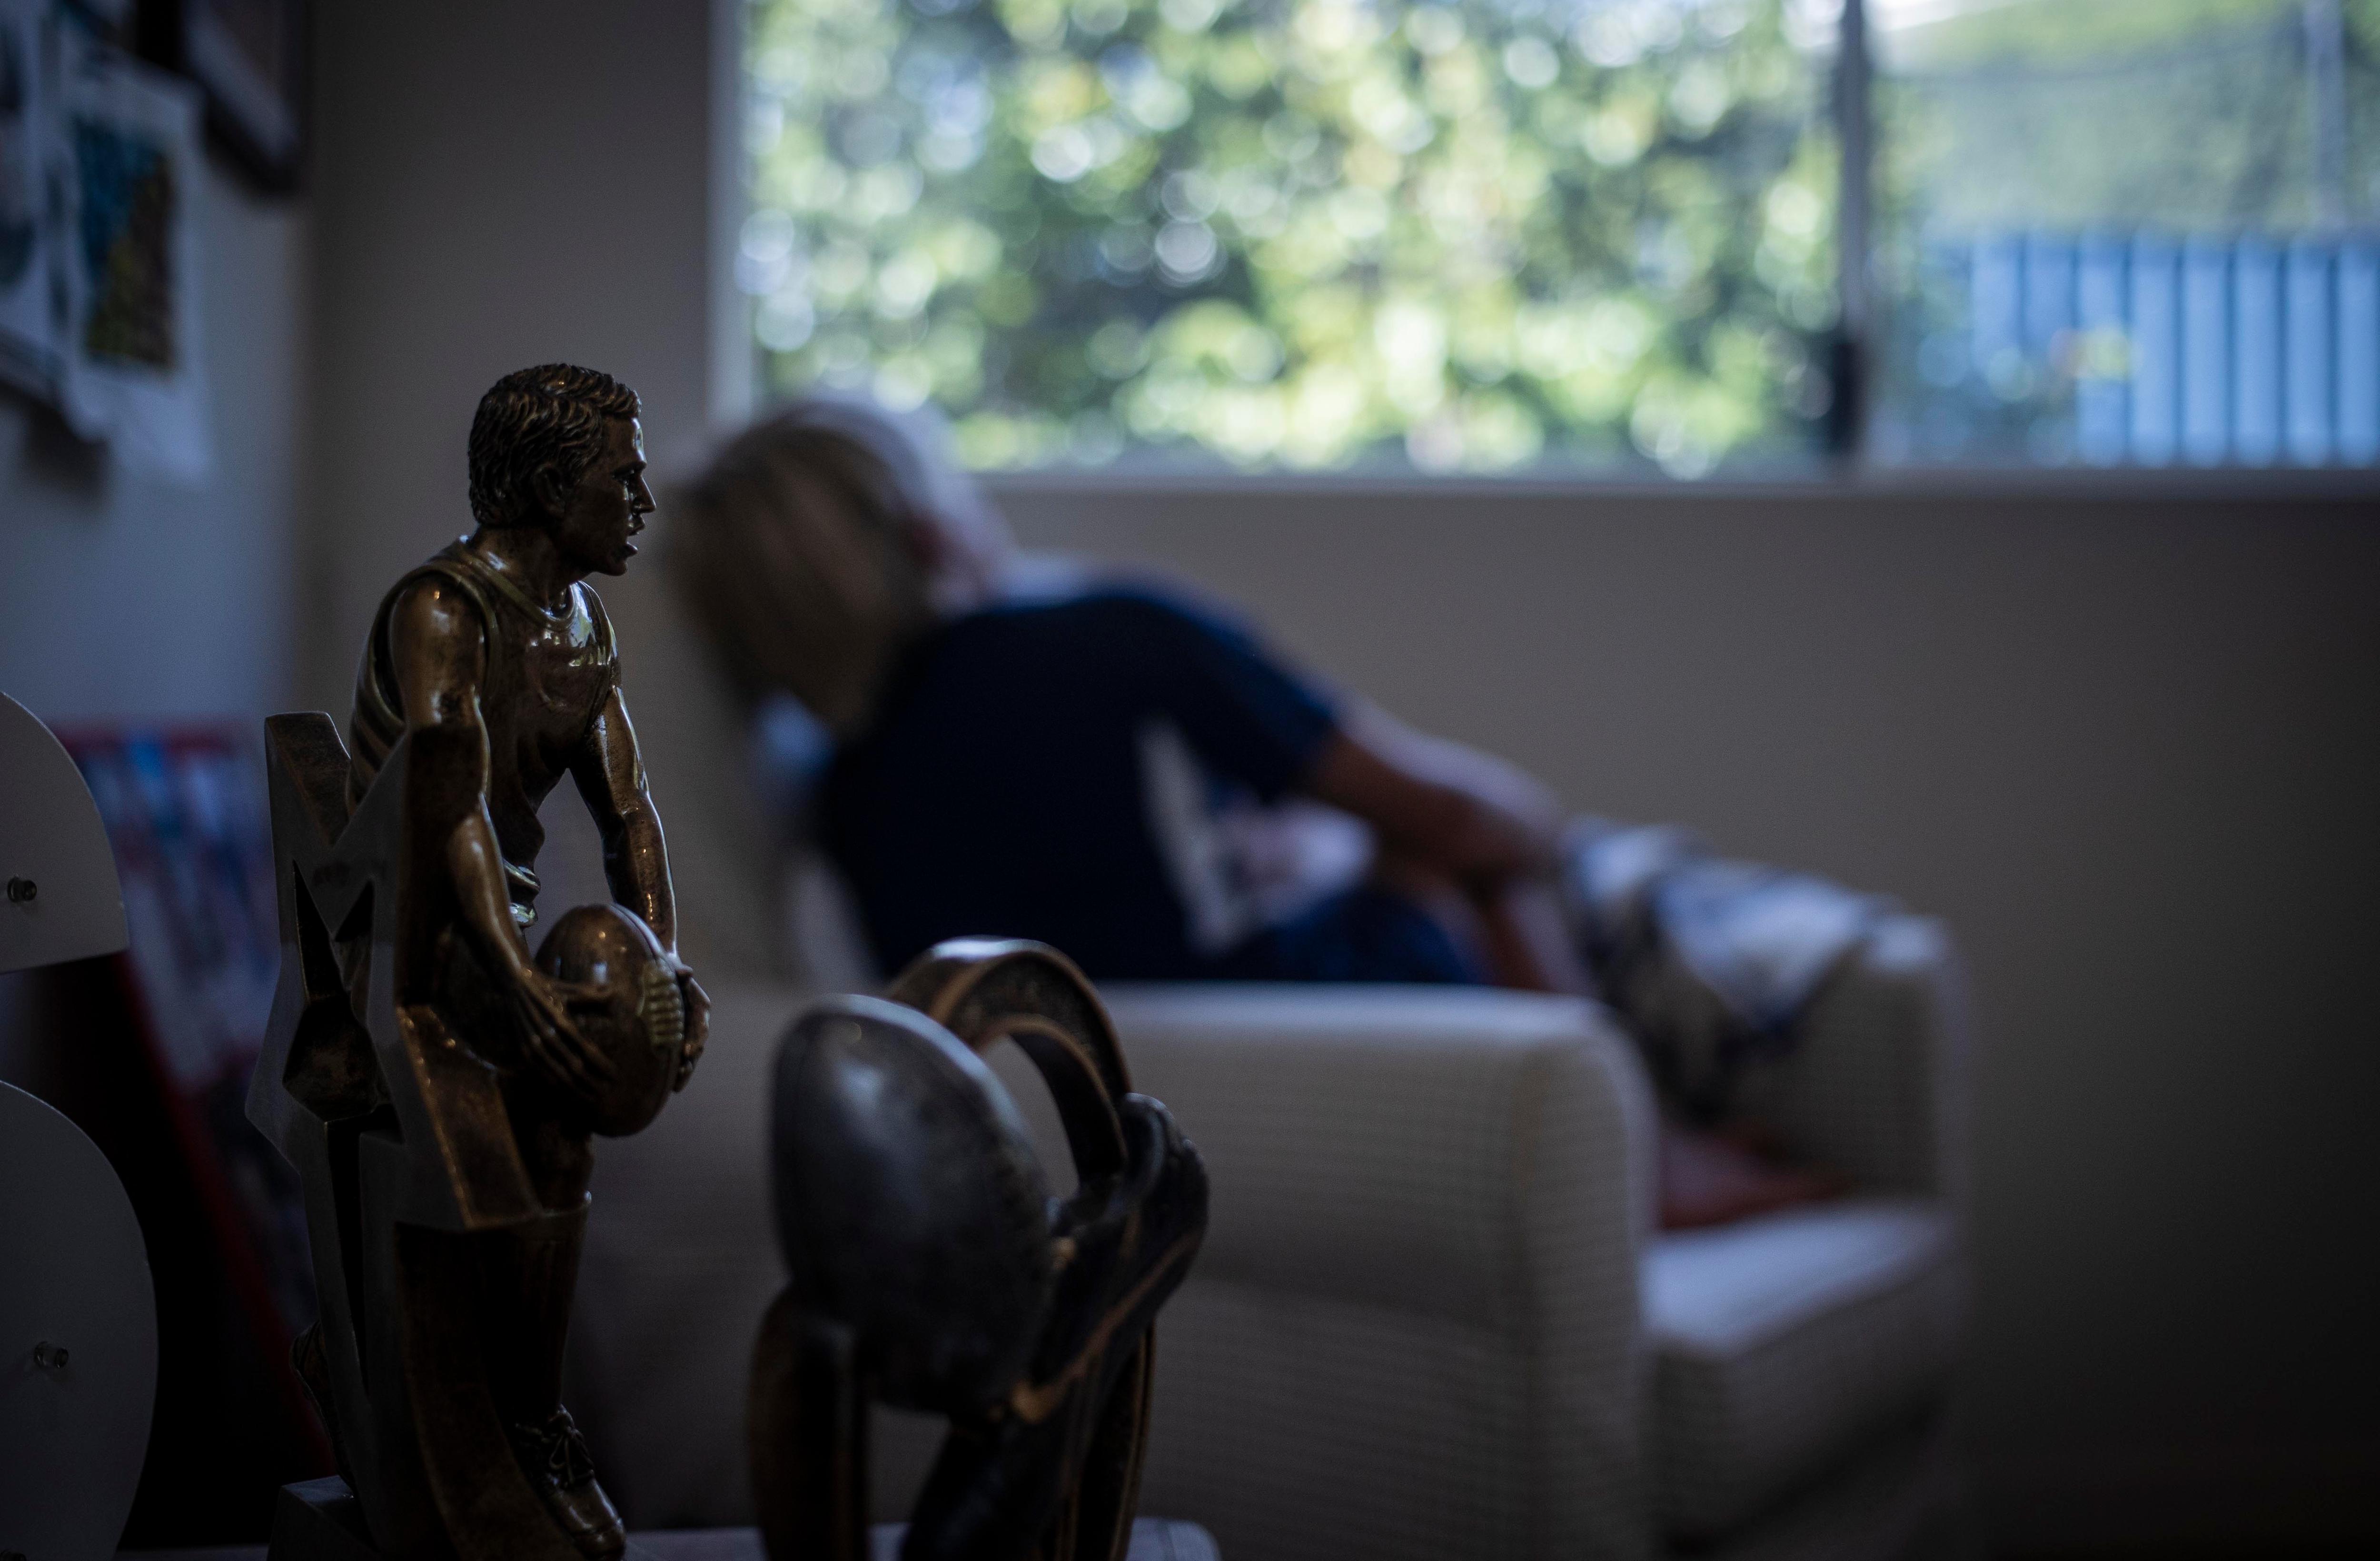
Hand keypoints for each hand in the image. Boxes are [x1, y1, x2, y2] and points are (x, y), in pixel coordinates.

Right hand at [507, 967, 618, 1103]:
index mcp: (560, 1021)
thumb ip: (594, 995)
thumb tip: (615, 993)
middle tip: (607, 1092)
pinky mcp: (524, 1050)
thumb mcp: (572, 989)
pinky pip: (542, 1073)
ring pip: (557, 1075)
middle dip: (591, 1082)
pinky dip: (557, 1084)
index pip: (586, 1049)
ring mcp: (533, 1045)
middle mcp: (546, 1036)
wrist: (516, 985)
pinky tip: (569, 1093)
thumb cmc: (550, 987)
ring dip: (575, 1088)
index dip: (601, 1065)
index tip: (615, 1075)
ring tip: (592, 1098)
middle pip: (573, 1067)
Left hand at [670, 960, 709, 1090]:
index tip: (691, 1051)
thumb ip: (681, 972)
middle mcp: (697, 1022)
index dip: (697, 1040)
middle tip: (683, 1071)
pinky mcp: (677, 1038)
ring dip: (685, 1070)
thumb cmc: (670, 971)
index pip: (702, 1027)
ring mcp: (688, 1031)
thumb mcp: (675, 968)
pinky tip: (670, 1084)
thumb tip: (686, 972)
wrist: (664, 972)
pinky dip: (676, 1069)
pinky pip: (678, 1056)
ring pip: (689, 1056)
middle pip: (697, 1046)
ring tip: (677, 1085)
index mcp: (701, 1008)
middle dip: (691, 1061)